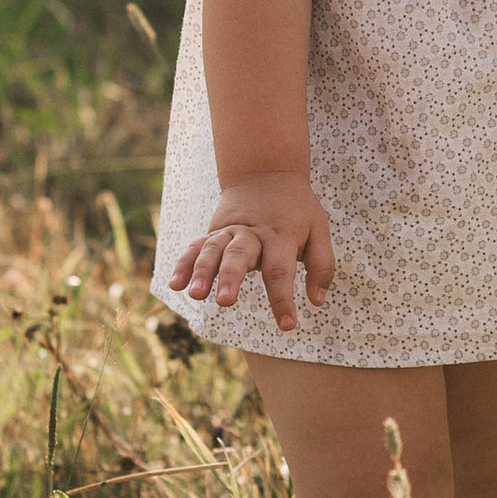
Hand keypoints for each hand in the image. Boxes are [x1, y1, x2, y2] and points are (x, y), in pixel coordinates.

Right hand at [166, 173, 334, 333]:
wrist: (266, 172)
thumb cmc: (296, 210)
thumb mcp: (319, 229)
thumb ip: (321, 265)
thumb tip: (317, 301)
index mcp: (281, 235)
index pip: (281, 270)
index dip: (283, 299)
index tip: (287, 326)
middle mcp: (252, 233)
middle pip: (239, 255)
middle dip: (231, 278)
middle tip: (226, 301)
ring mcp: (229, 231)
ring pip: (213, 250)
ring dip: (202, 271)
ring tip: (195, 294)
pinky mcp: (214, 231)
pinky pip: (196, 246)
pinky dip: (184, 263)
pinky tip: (175, 283)